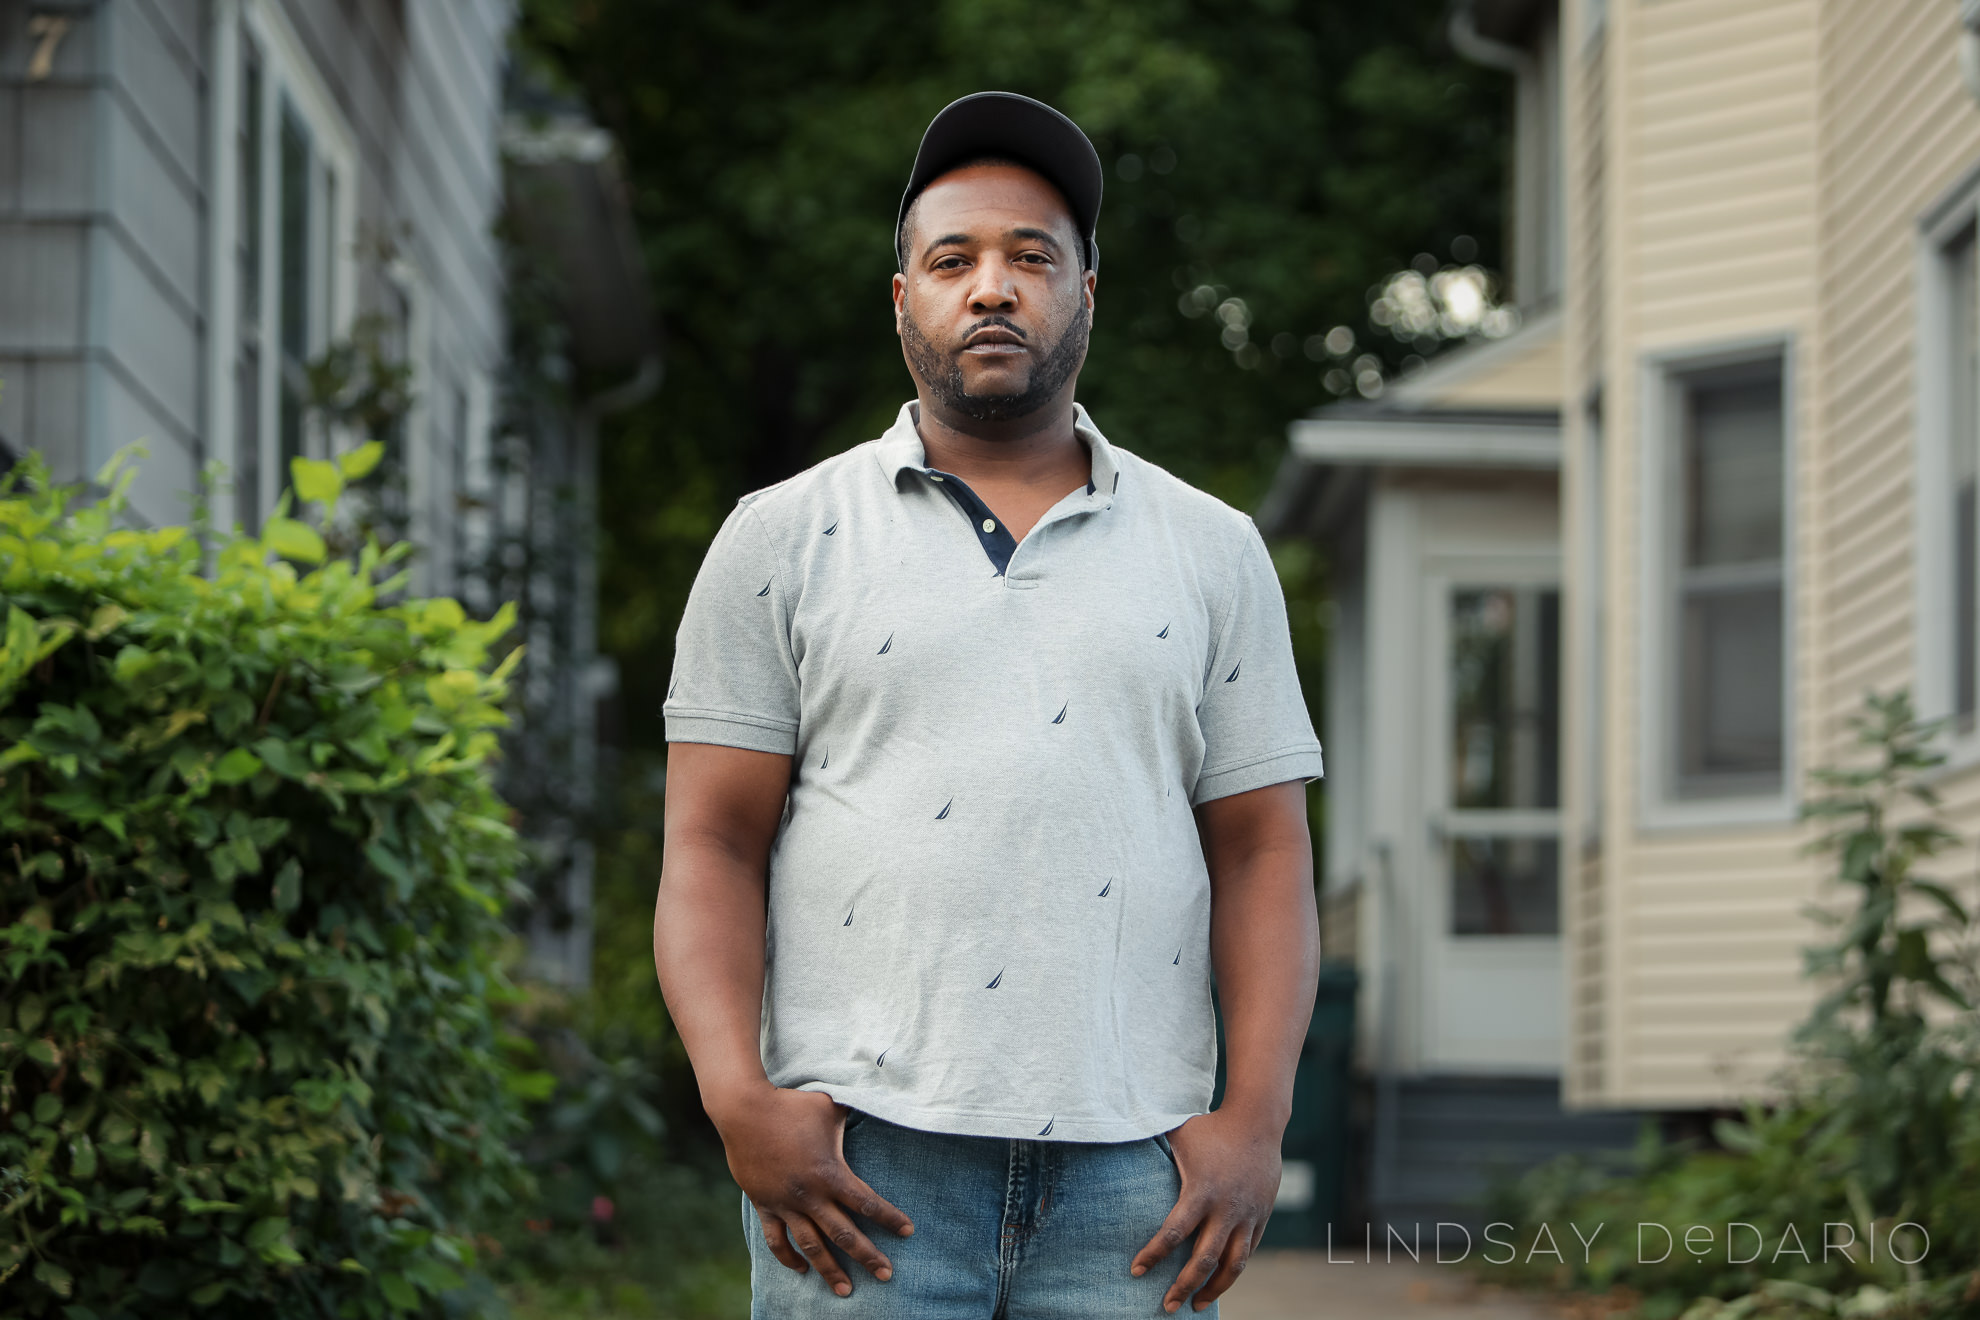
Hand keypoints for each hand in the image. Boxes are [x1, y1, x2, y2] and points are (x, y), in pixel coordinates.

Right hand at [712, 1084, 914, 1295]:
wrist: (744, 1111)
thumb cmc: (791, 1105)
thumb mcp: (829, 1105)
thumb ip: (854, 1111)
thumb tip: (880, 1098)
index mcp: (829, 1172)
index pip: (866, 1202)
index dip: (889, 1217)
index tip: (908, 1231)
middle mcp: (809, 1195)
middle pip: (844, 1235)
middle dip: (868, 1256)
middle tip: (886, 1275)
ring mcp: (785, 1203)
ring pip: (811, 1246)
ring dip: (830, 1270)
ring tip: (846, 1290)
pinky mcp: (764, 1204)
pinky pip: (776, 1239)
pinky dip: (788, 1257)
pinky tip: (801, 1269)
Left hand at [1131, 1107, 1281, 1312]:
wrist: (1258, 1122)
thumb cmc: (1210, 1128)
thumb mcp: (1178, 1136)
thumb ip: (1152, 1148)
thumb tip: (1114, 1139)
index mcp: (1201, 1191)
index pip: (1174, 1233)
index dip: (1153, 1255)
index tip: (1136, 1271)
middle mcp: (1225, 1209)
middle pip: (1204, 1259)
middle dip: (1184, 1286)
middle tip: (1167, 1306)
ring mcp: (1247, 1215)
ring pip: (1233, 1265)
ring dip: (1214, 1289)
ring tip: (1197, 1305)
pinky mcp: (1262, 1216)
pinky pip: (1248, 1251)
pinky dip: (1233, 1269)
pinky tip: (1219, 1280)